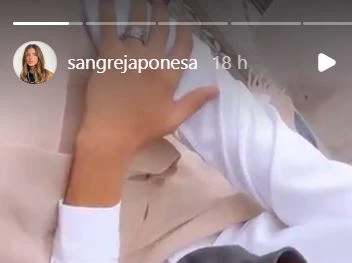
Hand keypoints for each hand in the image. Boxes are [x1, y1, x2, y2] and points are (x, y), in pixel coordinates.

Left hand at [78, 0, 218, 156]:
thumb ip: (195, 101)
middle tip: (159, 4)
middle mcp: (152, 60)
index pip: (182, 47)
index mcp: (169, 75)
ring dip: (141, 7)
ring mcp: (130, 54)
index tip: (183, 25)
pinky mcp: (108, 53)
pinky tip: (107, 0)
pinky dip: (107, 11)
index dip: (184, 33)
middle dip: (161, 14)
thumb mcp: (174, 119)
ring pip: (138, 22)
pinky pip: (108, 26)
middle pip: (160, 29)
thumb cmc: (143, 130)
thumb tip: (216, 90)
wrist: (111, 132)